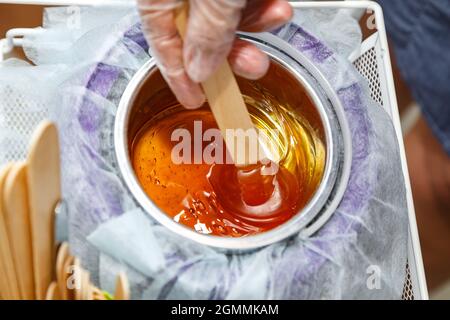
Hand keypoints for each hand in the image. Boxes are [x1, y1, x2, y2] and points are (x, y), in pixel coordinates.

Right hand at [137, 0, 292, 108]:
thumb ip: (207, 32)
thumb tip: (200, 70)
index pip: (161, 45)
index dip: (179, 78)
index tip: (194, 101)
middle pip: (199, 33)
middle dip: (232, 53)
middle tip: (253, 66)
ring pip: (226, 14)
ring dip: (256, 26)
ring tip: (277, 19)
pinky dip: (263, 5)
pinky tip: (276, 7)